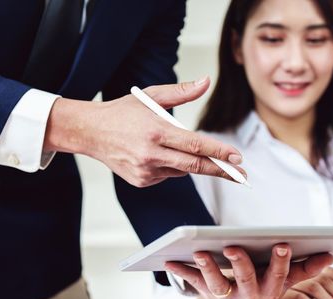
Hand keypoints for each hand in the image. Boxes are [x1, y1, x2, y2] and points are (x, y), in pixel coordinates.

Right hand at [44, 77, 244, 186]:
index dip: (218, 152)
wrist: (90, 132)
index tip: (237, 157)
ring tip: (170, 145)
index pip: (195, 145)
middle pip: (194, 166)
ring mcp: (145, 171)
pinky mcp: (141, 182)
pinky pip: (167, 175)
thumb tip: (206, 82)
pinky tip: (155, 154)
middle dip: (220, 170)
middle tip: (241, 174)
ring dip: (187, 161)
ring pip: (181, 171)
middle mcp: (151, 154)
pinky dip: (170, 166)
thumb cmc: (122, 112)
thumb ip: (181, 92)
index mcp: (155, 132)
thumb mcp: (151, 96)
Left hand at [165, 244, 332, 298]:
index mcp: (273, 288)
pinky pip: (194, 283)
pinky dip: (182, 271)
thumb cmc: (264, 283)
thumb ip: (305, 267)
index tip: (283, 244)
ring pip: (218, 283)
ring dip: (208, 267)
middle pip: (249, 279)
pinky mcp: (209, 295)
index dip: (283, 262)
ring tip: (200, 252)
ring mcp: (228, 297)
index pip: (282, 275)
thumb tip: (331, 255)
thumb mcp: (284, 278)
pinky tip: (169, 260)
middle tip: (233, 248)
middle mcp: (252, 296)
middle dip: (242, 264)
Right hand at [276, 267, 332, 298]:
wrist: (261, 285)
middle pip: (326, 281)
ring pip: (316, 289)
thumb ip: (318, 281)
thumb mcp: (303, 279)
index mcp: (309, 263)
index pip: (332, 273)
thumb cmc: (284, 283)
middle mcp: (301, 268)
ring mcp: (292, 279)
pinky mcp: (283, 291)